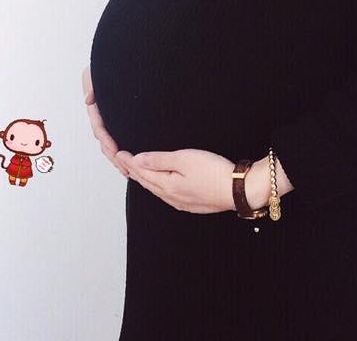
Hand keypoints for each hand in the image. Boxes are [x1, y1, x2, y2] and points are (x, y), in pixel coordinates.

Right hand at [81, 64, 129, 178]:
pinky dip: (124, 150)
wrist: (120, 60)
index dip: (107, 141)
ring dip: (119, 158)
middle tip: (125, 169)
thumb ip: (93, 85)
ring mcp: (110, 119)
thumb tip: (88, 100)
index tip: (116, 151)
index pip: (100, 128)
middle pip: (106, 141)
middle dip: (114, 157)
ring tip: (129, 171)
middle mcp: (102, 116)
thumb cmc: (106, 66)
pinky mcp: (120, 120)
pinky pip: (121, 137)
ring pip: (112, 143)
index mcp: (96, 107)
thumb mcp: (96, 73)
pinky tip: (133, 160)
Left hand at [123, 148, 269, 214]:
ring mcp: (181, 202)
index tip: (118, 152)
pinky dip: (158, 184)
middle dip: (132, 171)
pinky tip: (161, 183)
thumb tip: (137, 159)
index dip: (128, 161)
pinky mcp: (192, 203)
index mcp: (166, 186)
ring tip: (136, 171)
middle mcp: (171, 197)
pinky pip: (167, 193)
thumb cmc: (215, 173)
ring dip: (144, 179)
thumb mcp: (185, 159)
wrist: (239, 191)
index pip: (141, 172)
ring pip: (156, 189)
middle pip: (146, 182)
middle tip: (121, 161)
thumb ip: (159, 159)